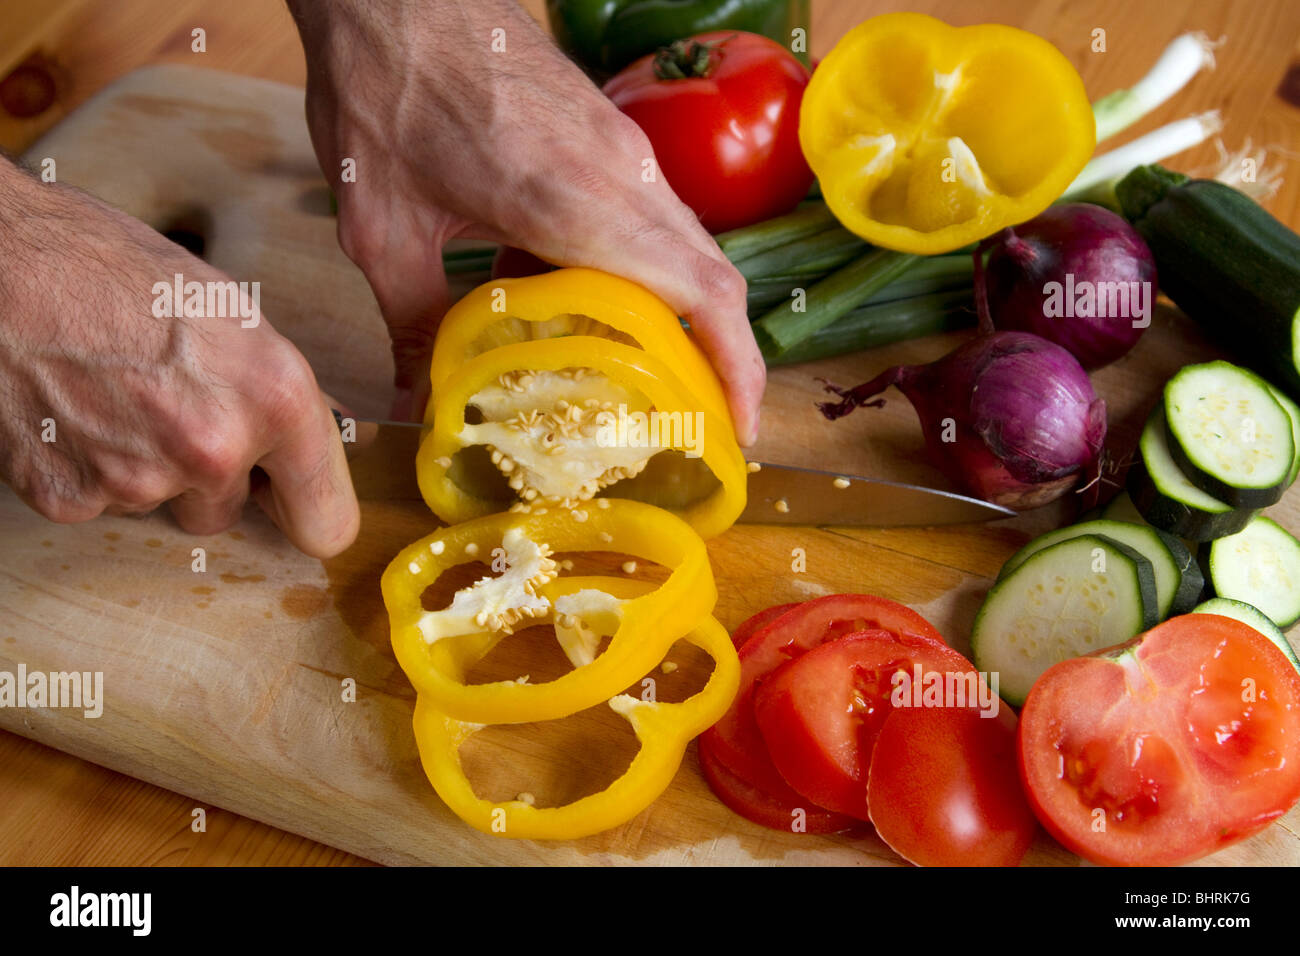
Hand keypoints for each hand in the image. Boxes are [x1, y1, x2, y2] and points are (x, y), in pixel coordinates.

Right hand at [0, 161, 359, 556]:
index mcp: (274, 399)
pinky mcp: (70, 498)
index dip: (308, 510)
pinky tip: (77, 411)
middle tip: (174, 410)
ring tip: (118, 396)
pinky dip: (90, 470)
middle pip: (233, 512)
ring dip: (150, 471)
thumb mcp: (229, 313)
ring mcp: (139, 481)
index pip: (327, 522)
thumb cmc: (111, 267)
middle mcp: (215, 450)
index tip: (291, 499)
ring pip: (165, 506)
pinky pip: (101, 506)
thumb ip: (283, 389)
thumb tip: (338, 430)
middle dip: (213, 478)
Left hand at [289, 0, 764, 442]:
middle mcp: (621, 171)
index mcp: (575, 199)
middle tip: (708, 422)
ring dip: (691, 314)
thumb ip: (413, 324)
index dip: (735, 364)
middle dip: (727, 355)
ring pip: (690, 245)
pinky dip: (651, 272)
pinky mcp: (607, 133)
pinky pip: (655, 215)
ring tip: (662, 380)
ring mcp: (621, 147)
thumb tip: (420, 404)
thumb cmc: (386, 91)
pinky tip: (597, 306)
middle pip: (714, 274)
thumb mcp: (382, 228)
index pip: (700, 289)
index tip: (739, 423)